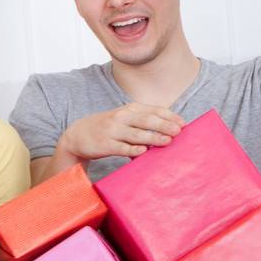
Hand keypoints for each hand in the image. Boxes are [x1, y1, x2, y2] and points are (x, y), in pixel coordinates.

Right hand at [58, 103, 183, 161]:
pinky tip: (143, 151)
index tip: (183, 124)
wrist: (77, 135)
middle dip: (164, 125)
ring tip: (167, 141)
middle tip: (179, 132)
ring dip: (153, 137)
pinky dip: (133, 149)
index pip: (153, 110)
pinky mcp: (105, 145)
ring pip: (136, 134)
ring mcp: (112, 131)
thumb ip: (143, 121)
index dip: (169, 116)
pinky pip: (122, 147)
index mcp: (129, 109)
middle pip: (146, 120)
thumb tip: (168, 130)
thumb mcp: (124, 118)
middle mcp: (121, 117)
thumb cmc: (107, 128)